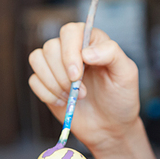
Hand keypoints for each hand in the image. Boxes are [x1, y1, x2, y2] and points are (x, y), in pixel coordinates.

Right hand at [28, 23, 139, 152]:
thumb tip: (86, 52)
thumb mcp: (126, 73)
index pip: (70, 31)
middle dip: (62, 74)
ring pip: (37, 59)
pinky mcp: (47, 83)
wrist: (110, 127)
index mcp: (92, 40)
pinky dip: (47, 94)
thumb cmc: (121, 98)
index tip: (77, 75)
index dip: (69, 52)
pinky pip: (34, 80)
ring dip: (53, 83)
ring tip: (73, 97)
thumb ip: (112, 54)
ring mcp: (57, 66)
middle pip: (51, 46)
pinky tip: (63, 102)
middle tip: (82, 92)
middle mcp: (72, 49)